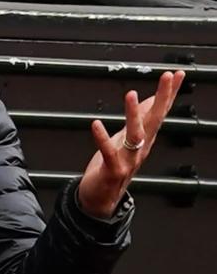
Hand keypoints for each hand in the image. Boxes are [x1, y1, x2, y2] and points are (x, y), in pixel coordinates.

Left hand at [77, 70, 185, 218]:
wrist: (101, 198)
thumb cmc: (112, 167)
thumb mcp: (126, 139)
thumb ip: (137, 121)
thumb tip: (148, 99)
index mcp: (144, 139)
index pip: (160, 112)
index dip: (169, 93)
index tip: (178, 74)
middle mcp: (140, 148)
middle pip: (155, 120)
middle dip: (163, 97)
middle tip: (169, 77)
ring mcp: (128, 160)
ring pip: (136, 135)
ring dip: (134, 114)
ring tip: (131, 94)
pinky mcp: (112, 169)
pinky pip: (108, 152)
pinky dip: (102, 138)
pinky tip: (96, 124)